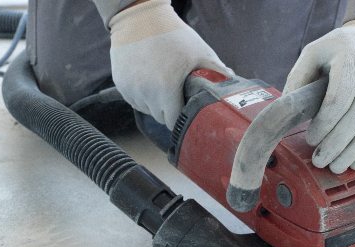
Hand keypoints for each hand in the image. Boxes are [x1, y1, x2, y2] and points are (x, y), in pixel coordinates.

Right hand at [109, 0, 231, 128]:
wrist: (139, 17)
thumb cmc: (173, 35)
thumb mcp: (200, 52)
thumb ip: (218, 72)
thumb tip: (234, 85)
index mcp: (166, 89)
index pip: (173, 122)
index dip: (181, 118)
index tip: (186, 110)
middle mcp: (146, 93)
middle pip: (160, 118)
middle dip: (169, 111)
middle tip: (176, 94)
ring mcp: (131, 89)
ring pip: (146, 110)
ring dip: (154, 104)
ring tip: (162, 84)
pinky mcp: (120, 84)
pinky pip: (134, 100)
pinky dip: (142, 95)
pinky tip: (149, 80)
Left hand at [284, 20, 354, 173]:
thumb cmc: (343, 48)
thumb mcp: (315, 51)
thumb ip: (299, 78)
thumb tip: (287, 110)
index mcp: (352, 62)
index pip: (336, 103)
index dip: (323, 126)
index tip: (311, 140)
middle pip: (353, 122)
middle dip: (334, 146)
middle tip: (319, 162)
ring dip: (350, 153)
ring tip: (335, 167)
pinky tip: (354, 161)